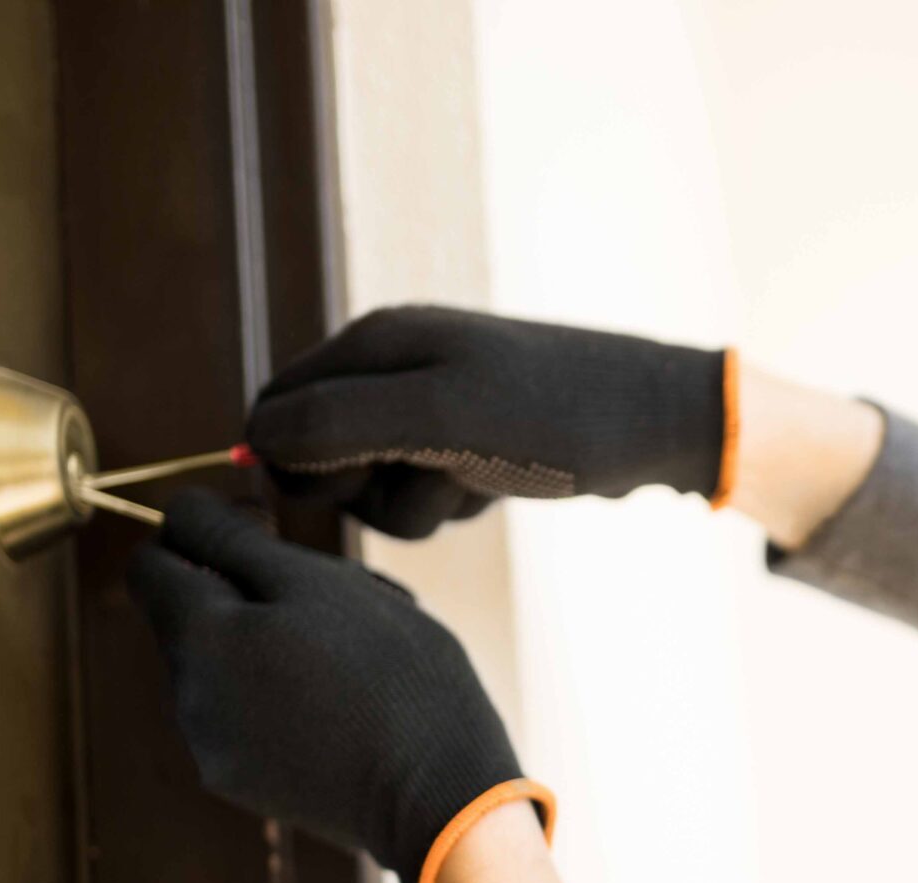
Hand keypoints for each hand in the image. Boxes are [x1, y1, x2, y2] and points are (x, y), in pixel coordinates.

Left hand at [127, 488, 524, 882]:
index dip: (201, 531)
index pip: (150, 562)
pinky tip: (339, 706)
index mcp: (201, 638)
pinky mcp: (241, 782)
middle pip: (190, 614)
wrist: (438, 796)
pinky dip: (275, 694)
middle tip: (335, 603)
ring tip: (347, 660)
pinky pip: (240, 713)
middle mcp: (186, 696)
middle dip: (246, 593)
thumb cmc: (393, 677)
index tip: (264, 531)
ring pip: (220, 663)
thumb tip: (181, 515)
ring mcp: (210, 747)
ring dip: (266, 644)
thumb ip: (237, 543)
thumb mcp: (324, 585)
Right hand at [248, 306, 728, 537]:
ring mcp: (433, 405)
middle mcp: (395, 365)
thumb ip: (339, 426)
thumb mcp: (441, 421)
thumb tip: (257, 444)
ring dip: (416, 505)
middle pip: (316, 454)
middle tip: (426, 478)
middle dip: (361, 489)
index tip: (350, 490)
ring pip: (371, 484)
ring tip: (476, 479)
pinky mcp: (466, 441)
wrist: (661, 424)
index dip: (292, 467)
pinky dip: (452, 504)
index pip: (274, 412)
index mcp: (376, 343)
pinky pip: (421, 492)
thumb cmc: (557, 417)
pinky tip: (498, 486)